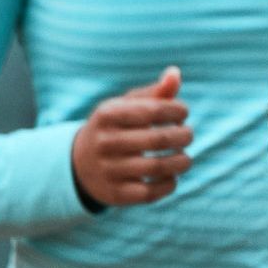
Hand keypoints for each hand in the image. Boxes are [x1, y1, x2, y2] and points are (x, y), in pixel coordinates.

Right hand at [70, 65, 188, 208]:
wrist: (79, 164)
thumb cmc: (114, 128)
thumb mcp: (126, 107)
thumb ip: (154, 93)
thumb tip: (175, 73)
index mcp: (107, 115)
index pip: (153, 110)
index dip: (176, 111)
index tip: (182, 114)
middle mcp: (105, 142)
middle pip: (158, 139)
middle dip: (183, 136)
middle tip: (188, 135)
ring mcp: (108, 170)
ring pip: (157, 167)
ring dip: (181, 162)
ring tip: (184, 157)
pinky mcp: (116, 194)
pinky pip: (151, 192)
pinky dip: (170, 184)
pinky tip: (172, 175)